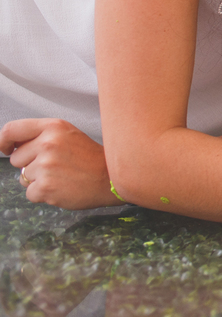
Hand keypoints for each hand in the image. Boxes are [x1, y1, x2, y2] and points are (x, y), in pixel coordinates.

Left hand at [0, 119, 121, 208]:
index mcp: (53, 127)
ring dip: (38, 180)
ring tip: (61, 176)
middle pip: (16, 158)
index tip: (5, 149)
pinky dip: (43, 194)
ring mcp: (45, 166)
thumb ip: (42, 136)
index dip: (4, 141)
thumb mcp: (68, 135)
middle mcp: (47, 143)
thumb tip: (10, 145)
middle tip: (55, 165)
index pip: (12, 130)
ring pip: (23, 177)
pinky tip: (61, 187)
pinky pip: (29, 193)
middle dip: (30, 164)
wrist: (111, 178)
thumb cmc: (90, 158)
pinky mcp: (45, 187)